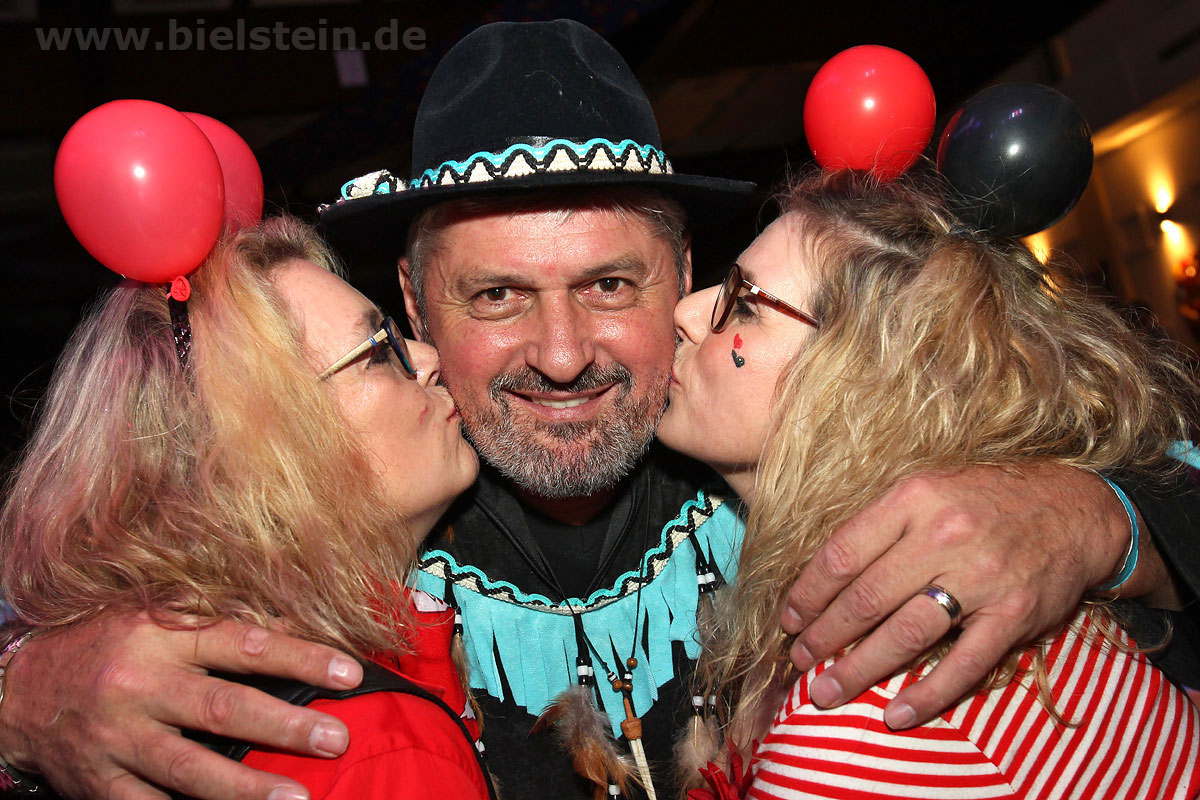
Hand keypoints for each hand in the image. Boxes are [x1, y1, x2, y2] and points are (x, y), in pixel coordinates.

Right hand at [0, 613, 362, 799]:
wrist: (18, 688)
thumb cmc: (105, 643)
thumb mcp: (156, 616)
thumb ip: (219, 622)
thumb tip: (294, 623)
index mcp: (160, 637)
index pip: (244, 644)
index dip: (300, 658)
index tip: (348, 673)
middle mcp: (139, 686)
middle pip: (222, 707)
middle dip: (285, 726)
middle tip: (336, 739)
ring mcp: (117, 739)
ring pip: (189, 767)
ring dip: (247, 788)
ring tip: (297, 798)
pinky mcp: (98, 783)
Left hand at [778, 464, 1137, 729]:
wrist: (1075, 509)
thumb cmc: (986, 499)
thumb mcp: (929, 487)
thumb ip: (881, 525)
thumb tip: (824, 574)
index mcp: (915, 499)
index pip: (843, 553)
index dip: (809, 592)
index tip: (789, 618)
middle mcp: (945, 535)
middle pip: (867, 598)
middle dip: (824, 636)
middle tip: (800, 661)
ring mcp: (982, 578)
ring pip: (905, 634)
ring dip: (859, 669)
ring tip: (827, 692)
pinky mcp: (1014, 616)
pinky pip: (963, 665)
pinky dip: (927, 695)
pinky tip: (896, 713)